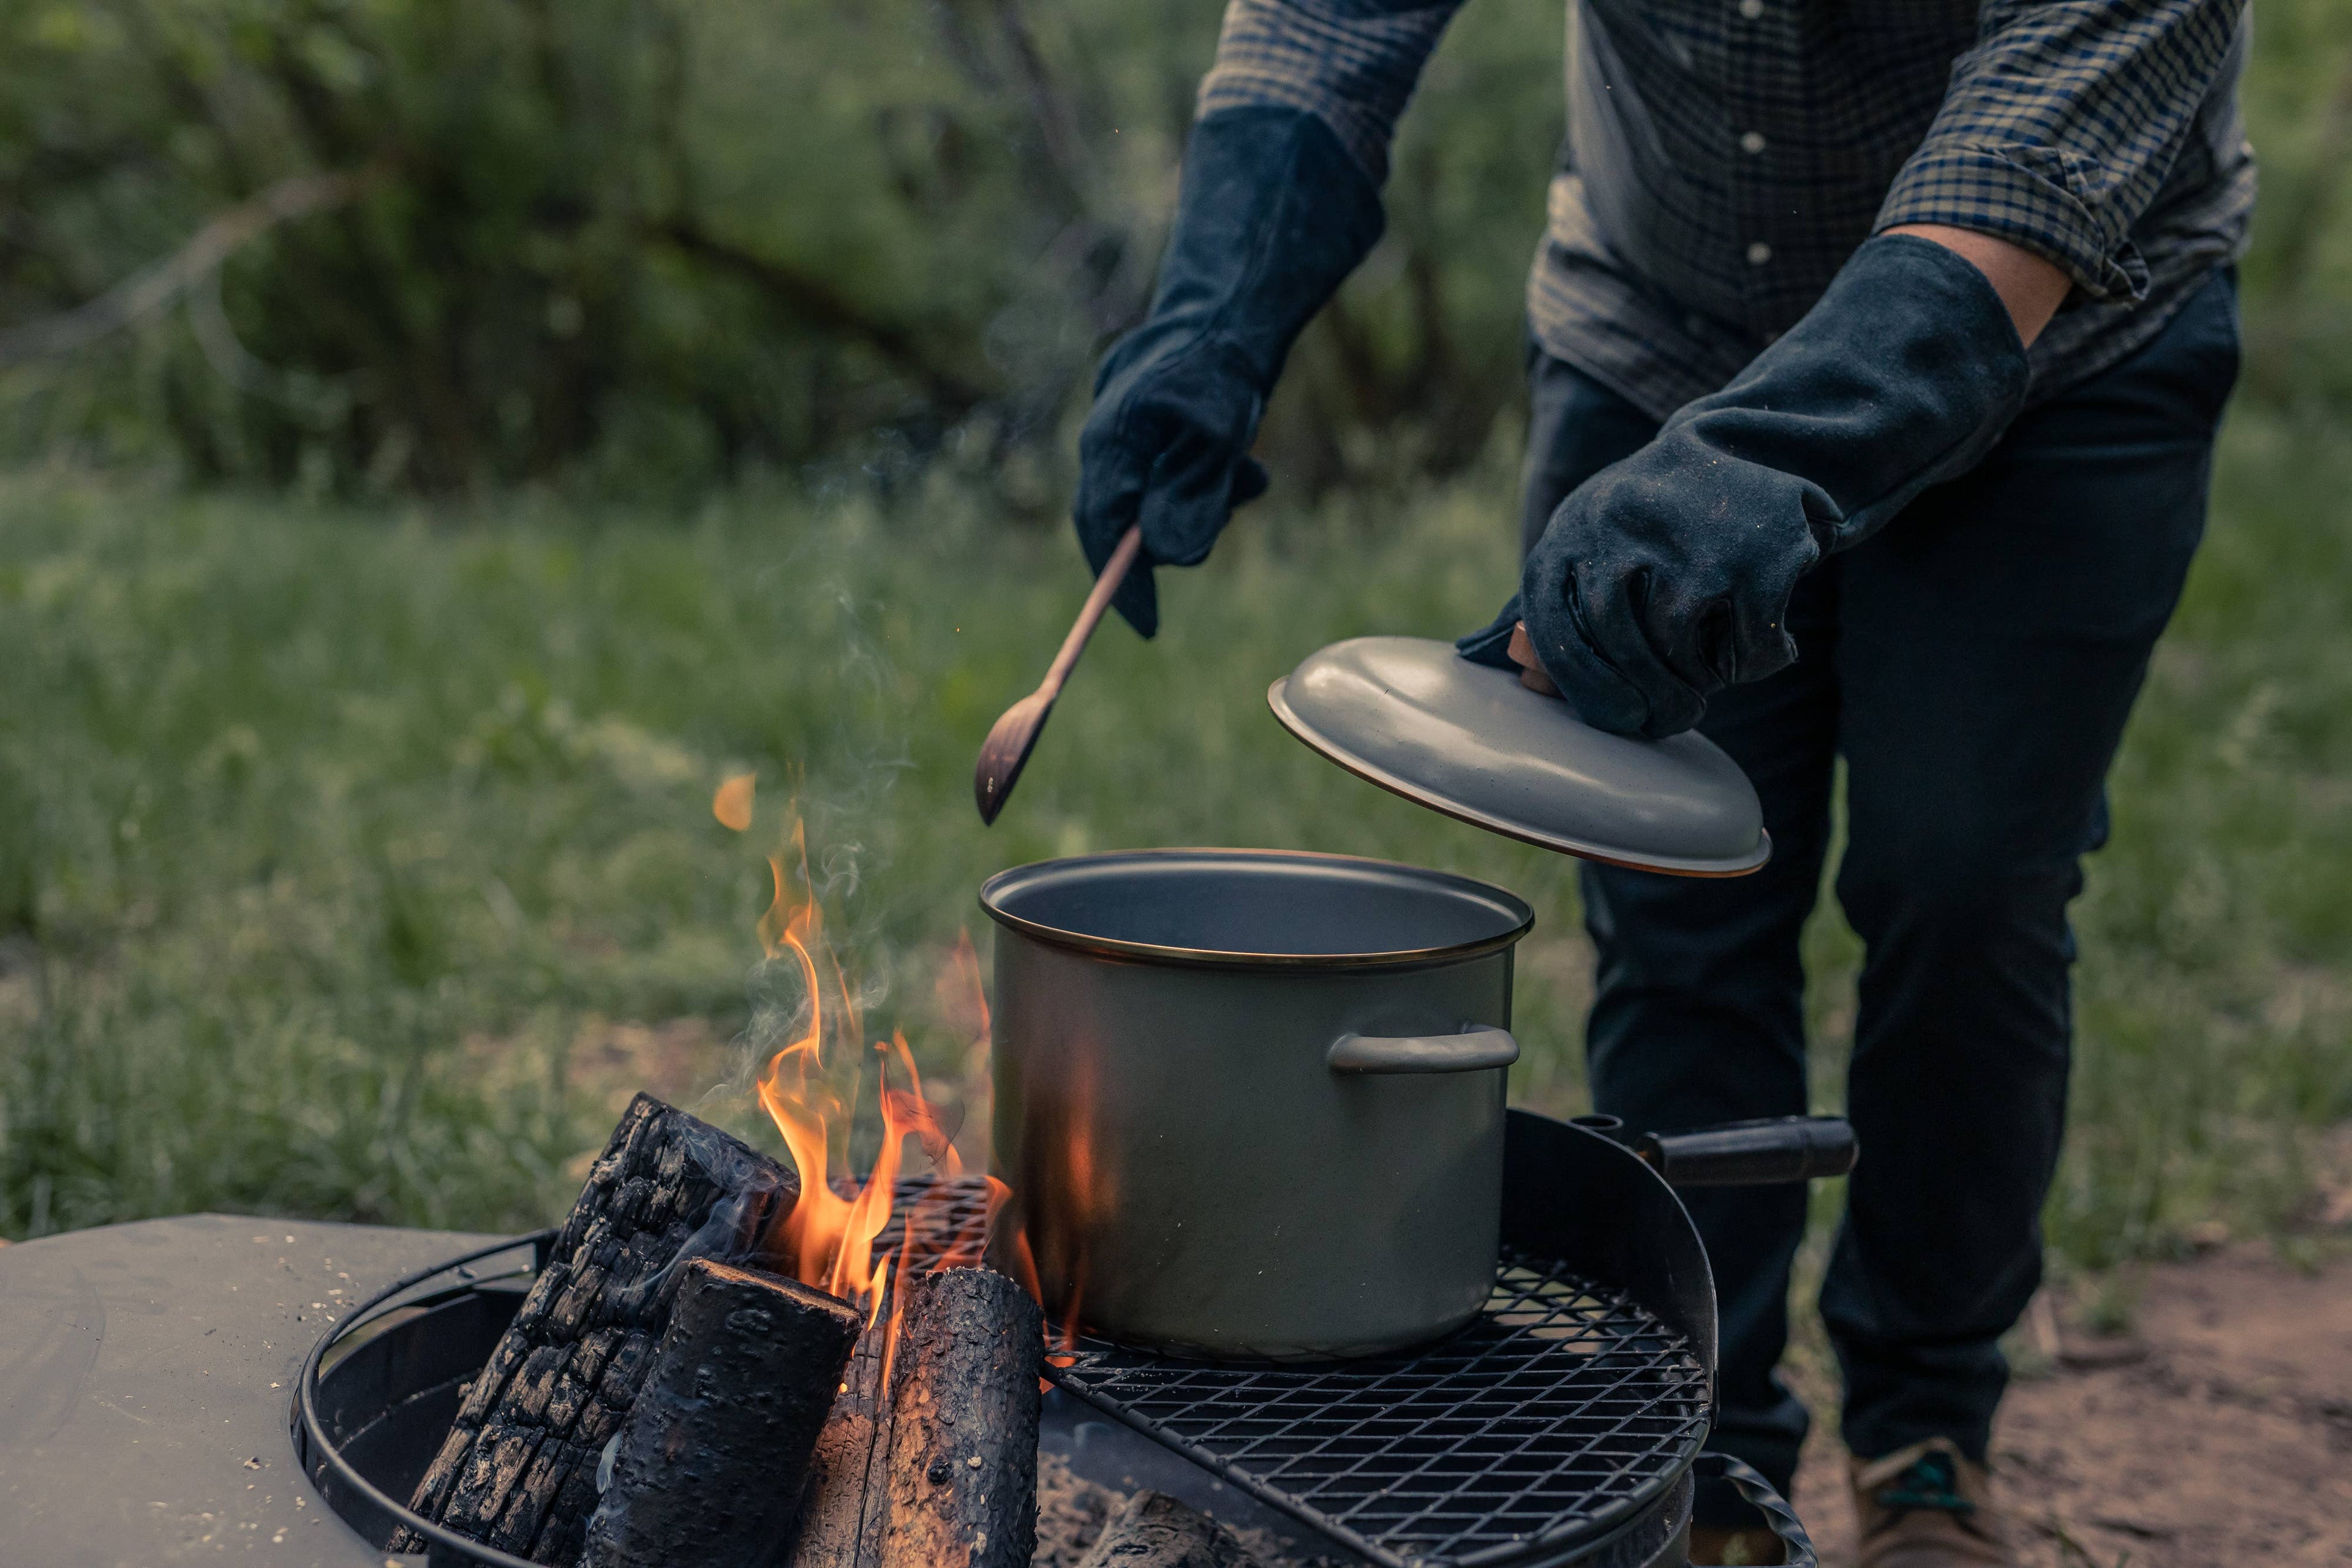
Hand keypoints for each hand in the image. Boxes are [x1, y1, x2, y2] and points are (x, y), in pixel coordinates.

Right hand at [1070, 107, 1381, 636]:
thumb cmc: (1226, 365)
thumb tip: (1169, 555)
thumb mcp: (1221, 437)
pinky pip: (1166, 471)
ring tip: (1246, 475)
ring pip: (1151, 496)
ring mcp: (1123, 429)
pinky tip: (1241, 460)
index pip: (1103, 531)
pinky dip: (1204, 478)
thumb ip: (1195, 495)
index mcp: (1113, 441)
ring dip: (1200, 500)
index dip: (1122, 585)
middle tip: (1217, 523)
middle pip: (1121, 519)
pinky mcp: (1146, 424)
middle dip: (1170, 533)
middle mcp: (1106, 438)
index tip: (1146, 628)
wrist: (1231, 303)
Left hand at [1467, 234, 2032, 737]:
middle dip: (1647, 697)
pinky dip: (1757, 660)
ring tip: (1716, 672)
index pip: (1554, 628)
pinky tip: (1767, 647)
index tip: (1619, 721)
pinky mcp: (1752, 554)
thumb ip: (1568, 601)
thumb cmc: (1662, 517)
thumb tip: (1537, 687)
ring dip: (1701, 676)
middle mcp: (1617, 526)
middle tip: (1675, 718)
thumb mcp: (1599, 537)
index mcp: (1572, 528)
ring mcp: (1686, 539)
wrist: (1752, 439)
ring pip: (1678, 645)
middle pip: (1615, 643)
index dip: (1584, 689)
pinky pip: (1747, 641)